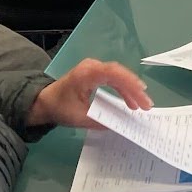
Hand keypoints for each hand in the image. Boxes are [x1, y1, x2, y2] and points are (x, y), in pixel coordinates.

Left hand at [26, 58, 152, 128]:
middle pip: (120, 73)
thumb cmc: (60, 108)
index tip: (142, 96)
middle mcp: (92, 66)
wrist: (44, 101)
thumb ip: (101, 120)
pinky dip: (124, 89)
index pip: (114, 73)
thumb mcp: (80, 118)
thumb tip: (122, 125)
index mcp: (87, 74)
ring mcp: (94, 68)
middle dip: (135, 88)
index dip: (130, 83)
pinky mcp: (96, 73)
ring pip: (119, 75)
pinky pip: (114, 78)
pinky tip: (131, 101)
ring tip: (142, 105)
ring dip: (131, 89)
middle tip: (147, 104)